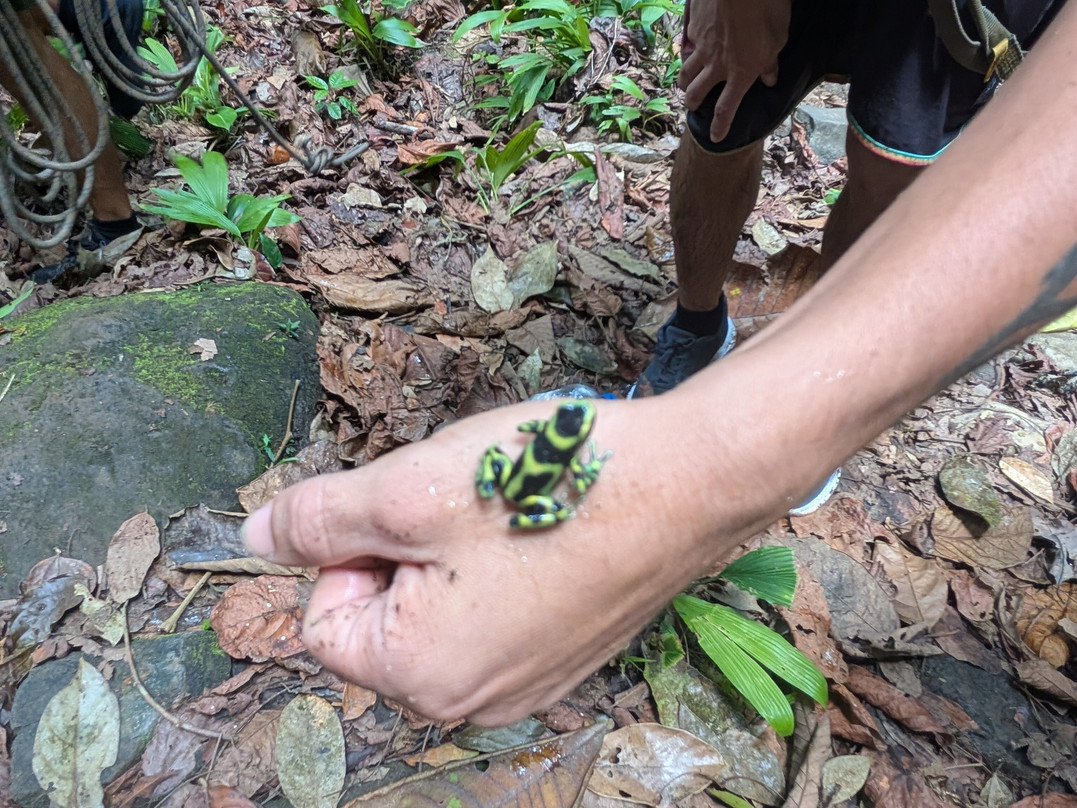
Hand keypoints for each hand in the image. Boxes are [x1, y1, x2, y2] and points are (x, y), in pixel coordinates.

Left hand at [242, 397, 739, 724]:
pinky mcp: (565, 656)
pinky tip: (543, 531)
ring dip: (454, 553)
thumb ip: (316, 519)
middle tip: (464, 503)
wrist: (685, 483)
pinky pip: (495, 614)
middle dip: (406, 549)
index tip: (415, 508)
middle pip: (385, 616)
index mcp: (420, 675)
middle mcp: (473, 701)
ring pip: (441, 608)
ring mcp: (527, 684)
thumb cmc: (544, 485)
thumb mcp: (405, 489)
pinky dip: (500, 569)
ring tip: (508, 514)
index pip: (325, 615)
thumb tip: (251, 537)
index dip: (353, 547)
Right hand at [680, 0, 790, 141]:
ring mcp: (701, 47)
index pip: (726, 109)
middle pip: (696, 94)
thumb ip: (771, 61)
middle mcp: (716, 65)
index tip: (716, 138)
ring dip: (684, 82)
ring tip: (685, 85)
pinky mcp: (693, 28)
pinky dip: (687, 51)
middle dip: (693, 104)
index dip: (720, 126)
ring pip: (685, 73)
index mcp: (741, 72)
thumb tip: (770, 79)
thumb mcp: (778, 36)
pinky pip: (686, 46)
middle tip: (693, 106)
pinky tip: (688, 49)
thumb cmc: (767, 7)